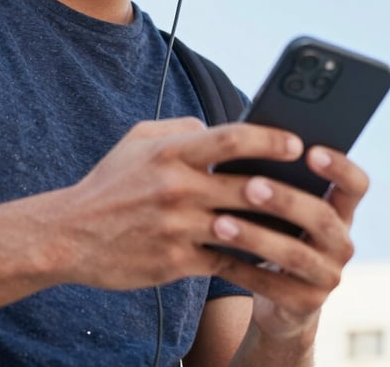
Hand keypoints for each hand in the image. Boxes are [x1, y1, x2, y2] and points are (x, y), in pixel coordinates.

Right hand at [52, 118, 304, 290]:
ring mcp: (177, 227)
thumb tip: (218, 127)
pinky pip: (226, 262)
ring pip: (245, 229)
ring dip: (279, 231)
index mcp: (168, 152)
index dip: (269, 139)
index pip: (230, 138)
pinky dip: (252, 261)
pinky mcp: (175, 261)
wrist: (71, 234)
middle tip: (319, 191)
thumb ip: (179, 128)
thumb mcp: (136, 140)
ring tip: (307, 230)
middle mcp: (176, 187)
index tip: (296, 142)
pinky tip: (272, 261)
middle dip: (289, 190)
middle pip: (248, 187)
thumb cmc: (109, 183)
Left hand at [208, 145, 368, 341]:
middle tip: (250, 185)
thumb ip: (271, 175)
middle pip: (321, 217)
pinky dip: (241, 270)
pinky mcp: (306, 304)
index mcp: (339, 208)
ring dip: (255, 237)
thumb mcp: (278, 203)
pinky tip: (212, 254)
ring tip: (220, 223)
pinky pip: (272, 287)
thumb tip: (235, 139)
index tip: (309, 151)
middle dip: (284, 200)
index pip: (356, 185)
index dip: (339, 167)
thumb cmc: (270, 227)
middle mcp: (341, 241)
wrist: (276, 294)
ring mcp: (328, 275)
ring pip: (295, 255)